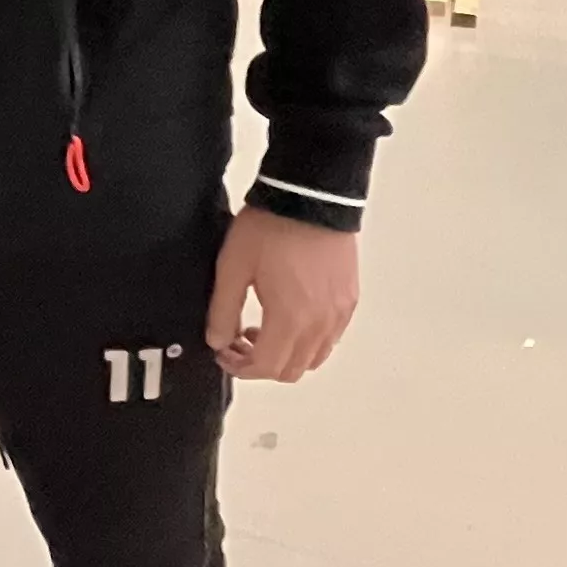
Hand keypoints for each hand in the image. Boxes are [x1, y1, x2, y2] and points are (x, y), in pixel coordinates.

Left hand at [208, 207, 360, 381]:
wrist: (310, 196)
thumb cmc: (271, 227)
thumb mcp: (233, 267)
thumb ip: (222, 310)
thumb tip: (217, 340)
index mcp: (291, 318)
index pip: (267, 367)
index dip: (240, 368)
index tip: (223, 352)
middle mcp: (322, 322)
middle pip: (292, 370)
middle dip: (261, 365)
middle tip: (238, 343)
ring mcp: (340, 312)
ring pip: (315, 358)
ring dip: (286, 355)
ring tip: (261, 329)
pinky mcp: (349, 298)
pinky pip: (331, 338)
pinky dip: (308, 342)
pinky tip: (288, 317)